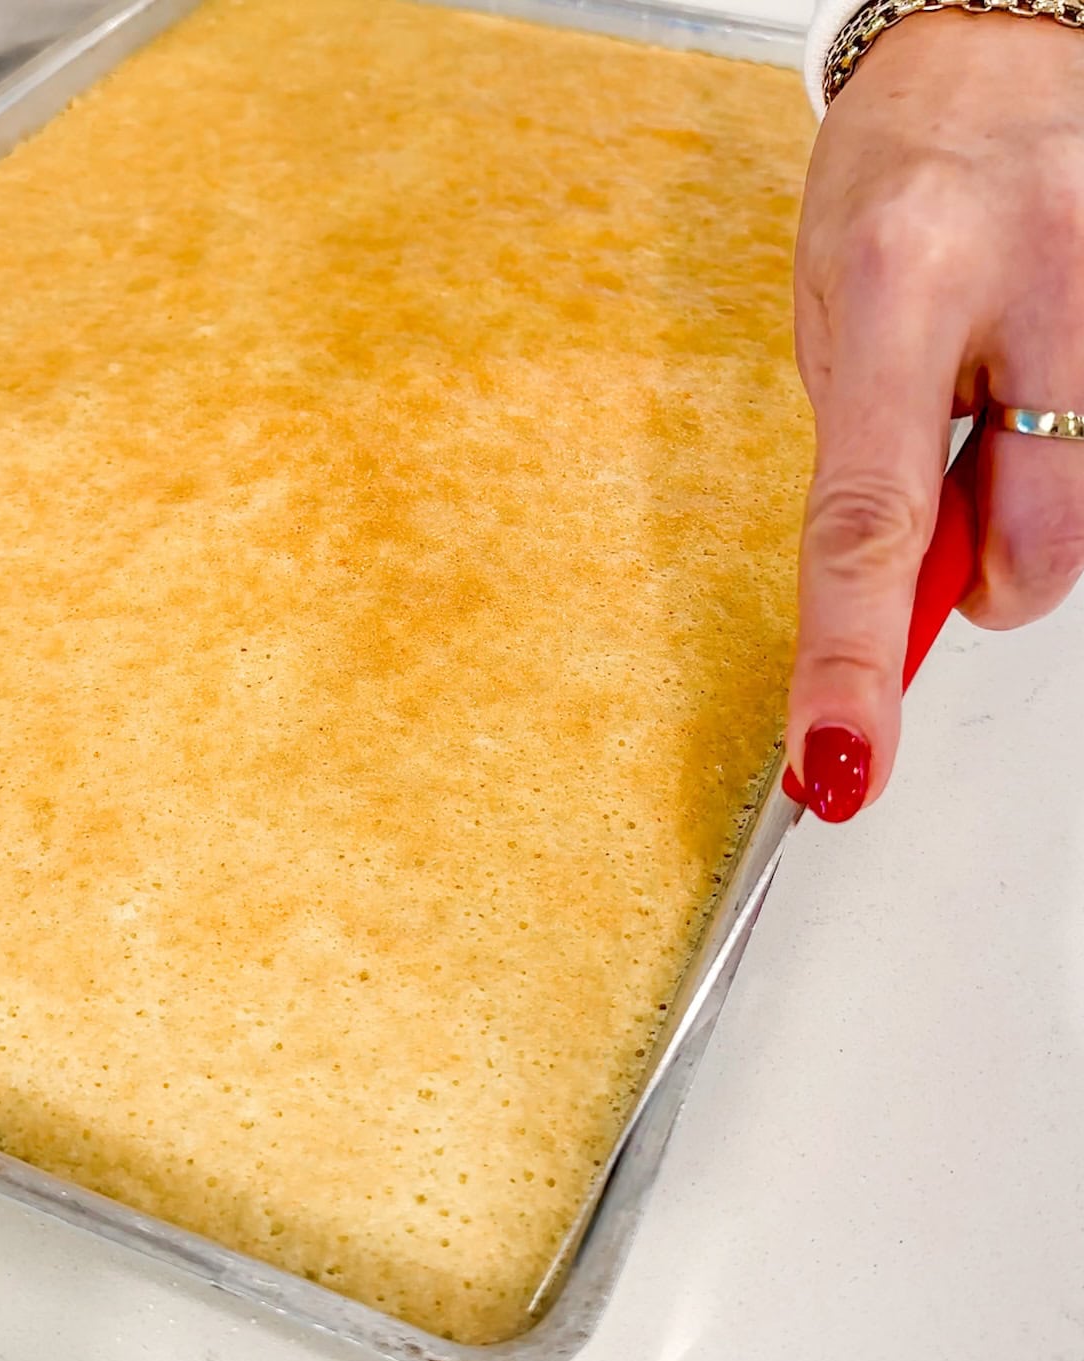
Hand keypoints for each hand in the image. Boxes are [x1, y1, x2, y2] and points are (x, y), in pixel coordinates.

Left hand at [788, 11, 1083, 820]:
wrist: (996, 52)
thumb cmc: (896, 182)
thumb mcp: (830, 317)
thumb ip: (868, 466)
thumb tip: (909, 605)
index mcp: (900, 282)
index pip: (869, 521)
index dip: (854, 662)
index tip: (840, 760)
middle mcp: (1037, 279)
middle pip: (1034, 549)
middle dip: (989, 570)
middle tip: (962, 483)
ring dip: (1043, 503)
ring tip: (1011, 399)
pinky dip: (1083, 460)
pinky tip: (1055, 382)